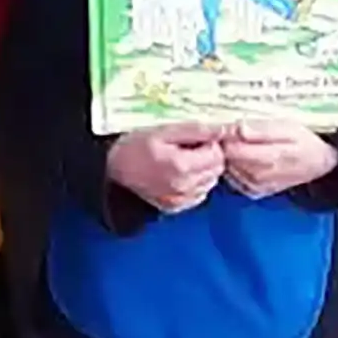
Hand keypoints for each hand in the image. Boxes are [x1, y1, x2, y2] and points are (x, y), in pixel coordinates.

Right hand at [105, 126, 225, 214]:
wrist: (114, 168)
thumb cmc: (136, 146)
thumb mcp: (164, 130)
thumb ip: (196, 130)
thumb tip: (223, 129)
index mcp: (181, 166)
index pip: (218, 154)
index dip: (210, 143)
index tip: (195, 138)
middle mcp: (184, 187)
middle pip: (217, 170)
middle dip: (209, 157)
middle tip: (189, 148)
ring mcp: (180, 201)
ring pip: (210, 182)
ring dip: (203, 170)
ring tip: (183, 160)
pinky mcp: (176, 208)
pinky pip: (199, 194)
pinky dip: (195, 183)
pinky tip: (179, 174)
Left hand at [220, 119, 337, 199]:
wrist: (318, 163)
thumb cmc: (304, 141)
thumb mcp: (288, 127)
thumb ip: (261, 130)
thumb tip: (237, 129)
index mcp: (269, 158)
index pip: (231, 148)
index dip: (227, 134)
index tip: (231, 124)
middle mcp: (259, 177)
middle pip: (227, 158)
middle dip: (227, 143)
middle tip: (237, 131)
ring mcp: (254, 187)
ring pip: (227, 167)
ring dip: (230, 155)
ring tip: (244, 143)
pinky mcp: (252, 191)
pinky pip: (232, 177)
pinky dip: (234, 166)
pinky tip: (246, 157)